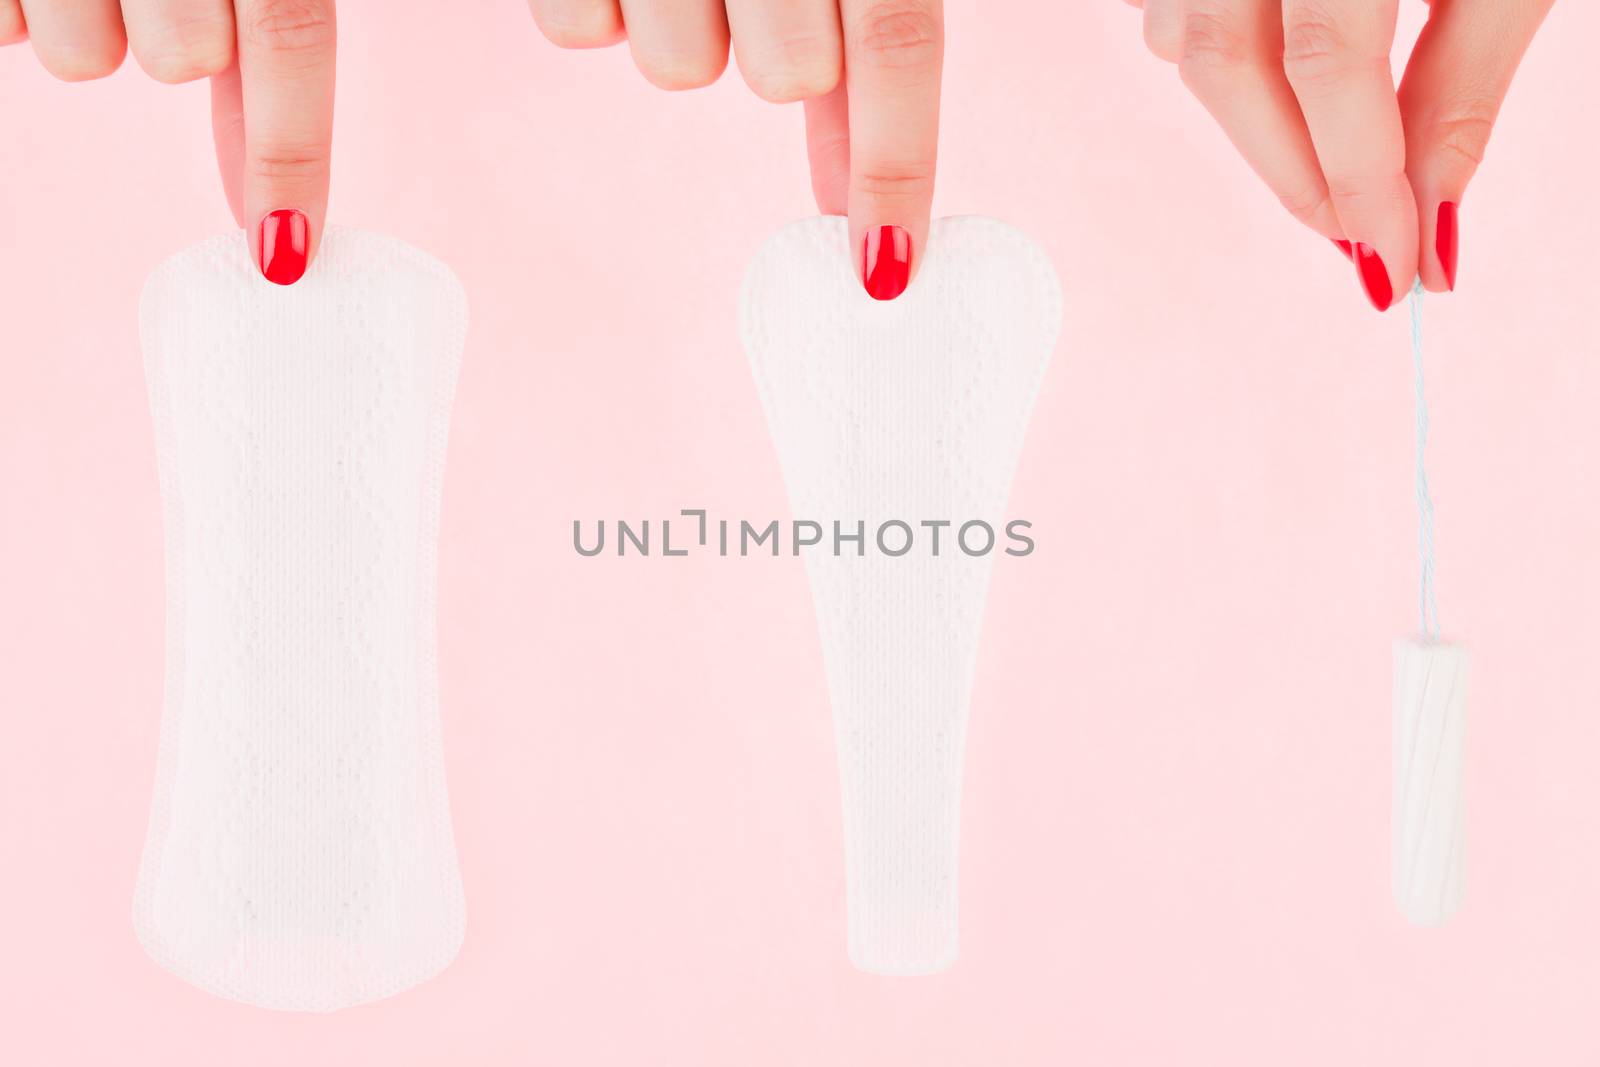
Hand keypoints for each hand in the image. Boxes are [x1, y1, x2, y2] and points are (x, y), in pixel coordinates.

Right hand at [2, 0, 335, 285]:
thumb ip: (269, 71)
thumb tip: (283, 229)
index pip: (293, 41)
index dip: (290, 155)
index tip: (283, 258)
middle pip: (180, 58)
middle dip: (173, 48)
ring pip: (86, 59)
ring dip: (91, 28)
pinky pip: (5, 32)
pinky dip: (20, 16)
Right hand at [527, 0, 942, 300]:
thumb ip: (875, 43)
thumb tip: (880, 215)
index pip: (898, 40)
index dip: (895, 164)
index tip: (885, 274)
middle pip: (783, 73)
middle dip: (777, 57)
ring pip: (676, 68)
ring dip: (681, 28)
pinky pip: (576, 32)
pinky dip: (596, 6)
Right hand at [1128, 0, 1554, 308]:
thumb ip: (1461, 88)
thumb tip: (1431, 234)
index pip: (1327, 62)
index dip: (1358, 180)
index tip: (1393, 269)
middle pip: (1228, 65)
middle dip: (1297, 173)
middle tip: (1359, 238)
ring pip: (1185, 42)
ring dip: (1255, 126)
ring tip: (1330, 166)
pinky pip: (1168, 6)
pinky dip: (1218, 61)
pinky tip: (1274, 81)